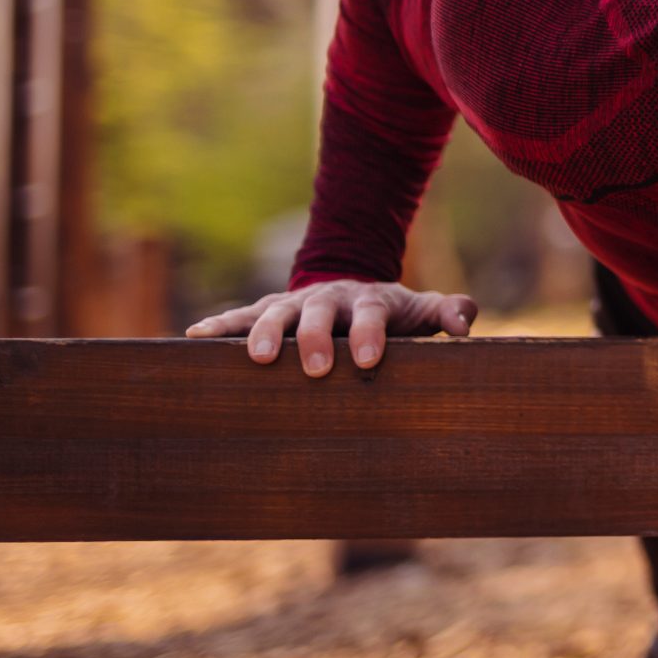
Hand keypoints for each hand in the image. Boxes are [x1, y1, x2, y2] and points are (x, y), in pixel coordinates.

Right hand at [185, 280, 478, 377]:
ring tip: (256, 359)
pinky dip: (217, 325)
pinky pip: (237, 316)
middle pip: (319, 314)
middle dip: (316, 339)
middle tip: (316, 369)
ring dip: (264, 334)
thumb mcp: (420, 309)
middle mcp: (327, 299)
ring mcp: (293, 304)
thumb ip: (447, 312)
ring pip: (275, 314)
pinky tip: (192, 337)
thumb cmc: (389, 312)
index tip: (369, 360)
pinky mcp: (265, 311)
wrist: (349, 287)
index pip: (371, 314)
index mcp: (368, 300)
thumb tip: (465, 324)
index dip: (370, 334)